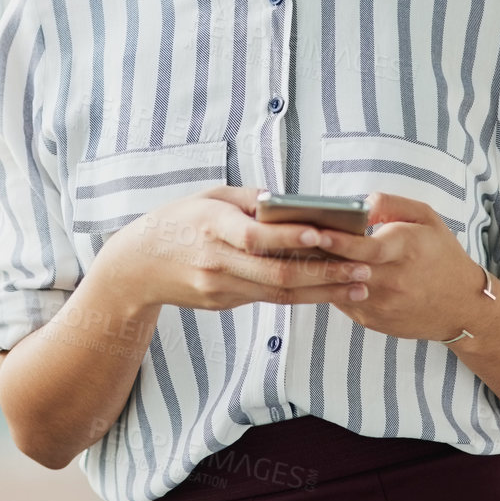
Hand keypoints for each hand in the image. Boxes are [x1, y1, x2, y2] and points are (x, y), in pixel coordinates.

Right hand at [94, 186, 369, 312]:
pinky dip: (302, 295)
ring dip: (323, 292)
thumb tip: (288, 202)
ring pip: (279, 294)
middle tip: (362, 269)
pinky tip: (330, 291)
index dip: (288, 238)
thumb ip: (248, 199)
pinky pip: (268, 299)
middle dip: (324, 274)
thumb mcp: (208, 197)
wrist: (137, 266)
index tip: (323, 234)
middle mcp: (216, 261)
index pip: (254, 236)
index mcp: (212, 226)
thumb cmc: (178, 220)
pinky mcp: (223, 303)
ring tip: (359, 286)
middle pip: (276, 274)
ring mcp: (220, 287)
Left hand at [309, 192, 486, 340]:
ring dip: (317, 271)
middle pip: (345, 268)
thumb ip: (391, 204)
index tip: (314, 230)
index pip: (365, 248)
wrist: (461, 306)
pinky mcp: (373, 320)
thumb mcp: (426, 218)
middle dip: (317, 254)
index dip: (338, 240)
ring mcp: (381, 305)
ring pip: (338, 287)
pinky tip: (313, 271)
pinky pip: (342, 300)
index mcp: (406, 250)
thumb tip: (360, 205)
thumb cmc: (441, 254)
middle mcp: (393, 281)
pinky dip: (328, 286)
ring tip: (294, 254)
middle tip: (290, 240)